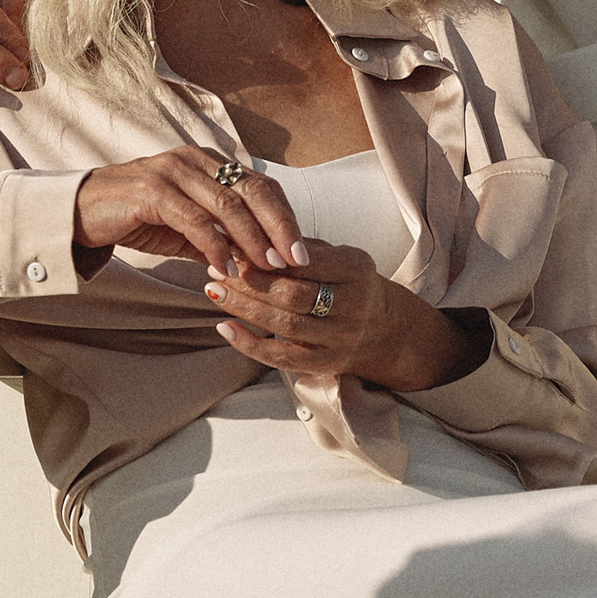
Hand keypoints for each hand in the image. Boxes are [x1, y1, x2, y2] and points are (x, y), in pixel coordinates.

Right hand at [74, 149, 304, 274]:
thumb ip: (219, 237)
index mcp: (208, 162)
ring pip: (227, 205)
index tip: (302, 251)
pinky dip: (214, 247)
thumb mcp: (185, 228)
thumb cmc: (136, 217)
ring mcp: (172, 170)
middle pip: (252, 190)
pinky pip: (194, 220)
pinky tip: (224, 270)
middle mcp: (194, 159)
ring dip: (251, 240)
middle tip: (296, 260)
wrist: (81, 212)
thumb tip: (257, 263)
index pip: (260, 185)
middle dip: (279, 227)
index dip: (284, 217)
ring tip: (267, 268)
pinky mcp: (151, 190)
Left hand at [199, 240, 481, 395]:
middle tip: (216, 267)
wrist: (383, 329)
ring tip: (213, 290)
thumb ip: (300, 248)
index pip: (305, 261)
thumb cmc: (348, 283)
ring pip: (283, 324)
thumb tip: (246, 233)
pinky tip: (224, 327)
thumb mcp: (337, 256)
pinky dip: (249, 344)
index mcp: (356, 270)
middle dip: (249, 281)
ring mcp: (340, 338)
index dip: (266, 254)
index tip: (234, 245)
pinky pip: (281, 358)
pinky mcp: (326, 363)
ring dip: (242, 307)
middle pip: (291, 294)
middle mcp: (353, 306)